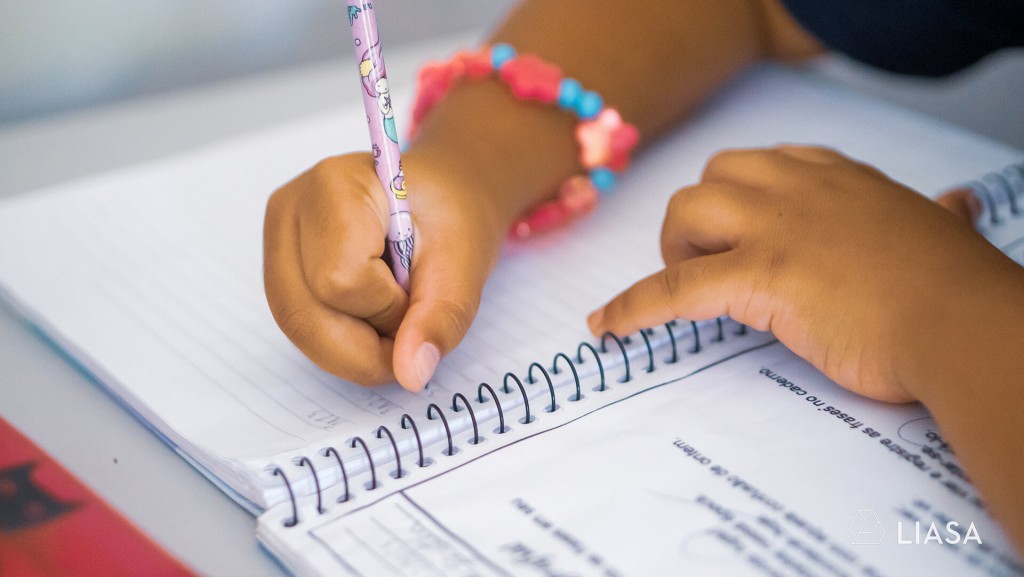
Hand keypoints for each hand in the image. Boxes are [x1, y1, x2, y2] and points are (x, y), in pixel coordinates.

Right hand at [263, 152, 504, 390]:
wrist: (442, 198)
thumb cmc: (453, 215)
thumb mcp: (464, 263)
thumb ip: (440, 319)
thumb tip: (411, 374)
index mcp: (334, 186)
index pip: (340, 279)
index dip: (387, 309)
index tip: (421, 294)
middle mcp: (289, 210)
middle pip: (304, 313)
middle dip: (366, 348)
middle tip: (412, 330)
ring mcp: (277, 242)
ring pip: (298, 330)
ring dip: (355, 349)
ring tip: (396, 320)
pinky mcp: (280, 270)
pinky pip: (300, 328)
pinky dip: (343, 344)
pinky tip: (374, 320)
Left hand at [588, 146, 1019, 402]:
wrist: (962, 326)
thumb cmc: (956, 291)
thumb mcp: (943, 233)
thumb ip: (937, 215)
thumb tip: (957, 204)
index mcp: (840, 178)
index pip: (770, 163)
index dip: (745, 197)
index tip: (741, 227)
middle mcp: (801, 189)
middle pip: (718, 173)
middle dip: (702, 215)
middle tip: (713, 262)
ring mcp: (776, 228)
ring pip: (688, 208)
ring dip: (675, 246)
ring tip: (687, 284)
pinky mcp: (758, 276)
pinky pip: (671, 288)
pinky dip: (632, 308)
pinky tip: (606, 327)